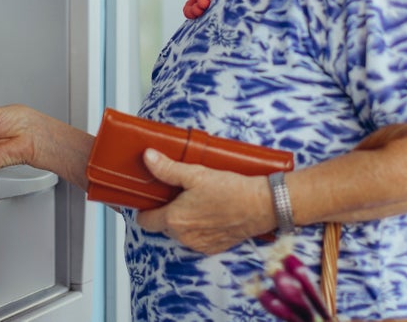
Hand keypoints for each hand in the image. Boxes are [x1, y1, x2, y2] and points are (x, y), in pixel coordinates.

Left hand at [134, 148, 273, 254]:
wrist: (262, 205)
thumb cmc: (230, 189)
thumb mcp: (195, 173)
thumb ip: (167, 168)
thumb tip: (147, 157)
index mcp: (174, 220)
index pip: (144, 221)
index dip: (145, 208)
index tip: (152, 197)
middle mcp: (184, 237)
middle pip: (163, 225)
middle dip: (168, 210)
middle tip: (179, 192)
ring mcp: (199, 245)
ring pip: (181, 232)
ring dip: (184, 220)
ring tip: (197, 200)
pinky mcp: (214, 248)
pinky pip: (197, 238)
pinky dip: (200, 228)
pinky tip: (210, 211)